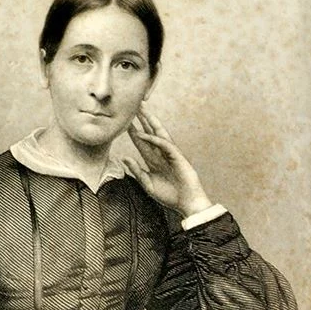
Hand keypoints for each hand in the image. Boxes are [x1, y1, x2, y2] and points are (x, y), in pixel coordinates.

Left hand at [123, 102, 212, 216]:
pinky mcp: (177, 156)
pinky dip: (154, 139)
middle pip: (151, 133)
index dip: (134, 133)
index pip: (142, 144)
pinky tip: (144, 133)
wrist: (186, 203)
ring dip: (150, 121)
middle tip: (135, 106)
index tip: (125, 123)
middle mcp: (161, 155)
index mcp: (154, 162)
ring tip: (142, 109)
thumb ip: (137, 171)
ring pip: (159, 134)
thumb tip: (125, 158)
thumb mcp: (148, 184)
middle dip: (143, 120)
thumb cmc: (169, 196)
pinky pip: (164, 144)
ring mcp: (170, 154)